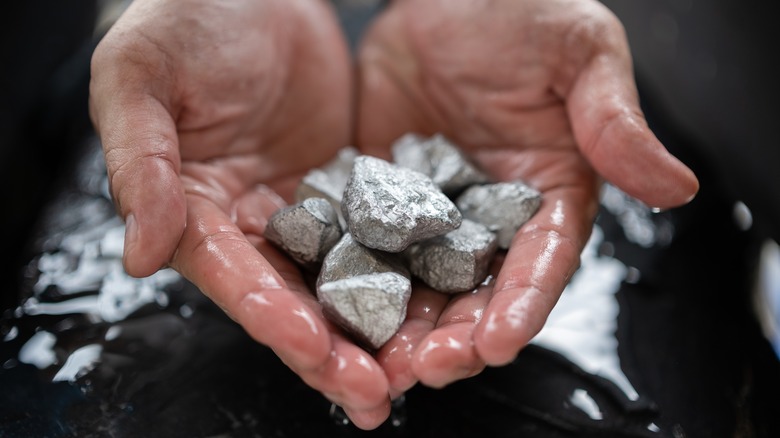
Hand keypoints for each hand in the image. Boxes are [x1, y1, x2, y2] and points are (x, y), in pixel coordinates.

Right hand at [89, 0, 392, 428]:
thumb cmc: (182, 20)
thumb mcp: (141, 78)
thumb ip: (140, 164)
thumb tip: (142, 253)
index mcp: (195, 210)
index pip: (235, 277)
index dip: (273, 318)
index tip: (316, 350)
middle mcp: (252, 223)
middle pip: (292, 299)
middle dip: (333, 351)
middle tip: (377, 395)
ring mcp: (305, 209)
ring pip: (341, 282)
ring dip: (375, 331)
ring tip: (417, 369)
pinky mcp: (350, 189)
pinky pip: (380, 236)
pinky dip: (406, 272)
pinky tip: (439, 302)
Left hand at [357, 0, 698, 394]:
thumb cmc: (522, 12)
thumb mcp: (579, 53)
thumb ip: (614, 123)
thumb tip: (676, 187)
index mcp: (545, 195)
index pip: (539, 262)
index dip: (522, 304)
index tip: (499, 341)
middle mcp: (487, 218)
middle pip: (475, 293)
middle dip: (455, 336)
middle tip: (426, 367)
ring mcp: (428, 215)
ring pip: (416, 286)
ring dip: (400, 328)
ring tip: (378, 360)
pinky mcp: (378, 200)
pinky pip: (361, 245)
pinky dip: (348, 279)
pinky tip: (330, 305)